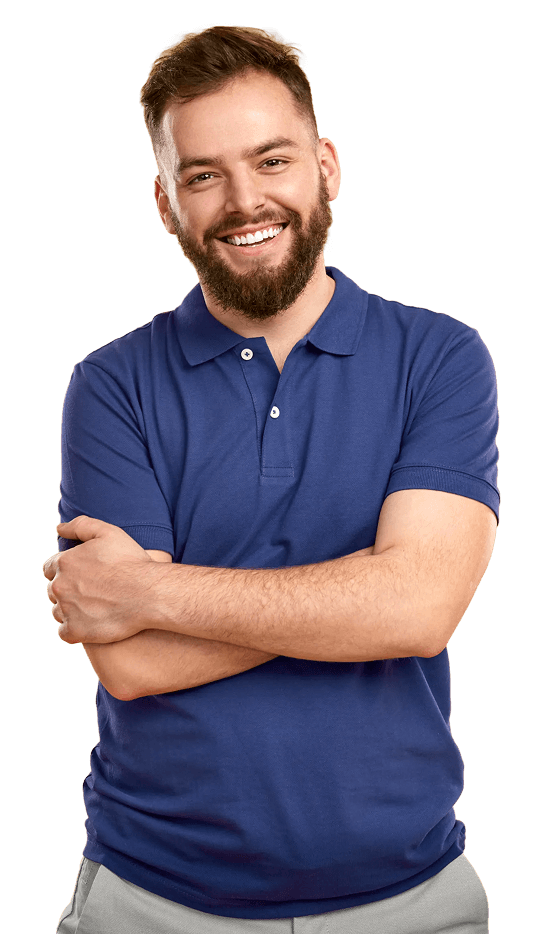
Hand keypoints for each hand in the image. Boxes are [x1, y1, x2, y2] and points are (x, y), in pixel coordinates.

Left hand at [43, 516, 160, 643]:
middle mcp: (60, 586)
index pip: (50, 568)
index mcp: (65, 562)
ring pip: (57, 611)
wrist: (149, 594)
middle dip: (68, 589)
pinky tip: (92, 623)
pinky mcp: (75, 631)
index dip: (66, 571)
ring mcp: (66, 610)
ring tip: (95, 607)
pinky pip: (65, 633)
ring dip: (70, 610)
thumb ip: (80, 526)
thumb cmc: (132, 562)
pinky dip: (75, 630)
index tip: (83, 575)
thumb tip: (59, 528)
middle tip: (92, 591)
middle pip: (53, 590)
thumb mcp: (109, 533)